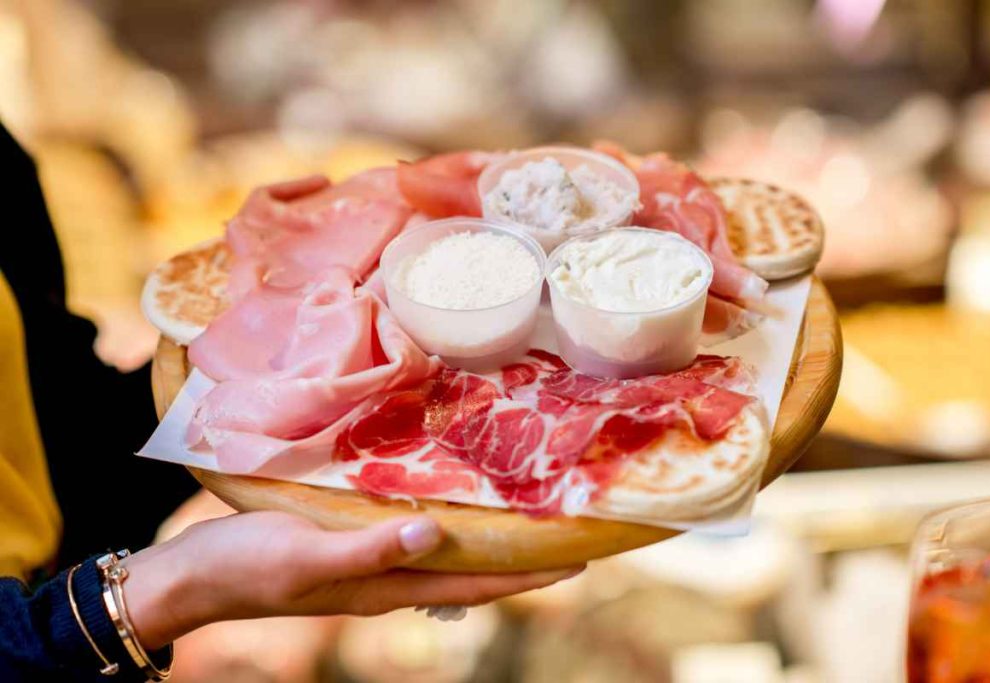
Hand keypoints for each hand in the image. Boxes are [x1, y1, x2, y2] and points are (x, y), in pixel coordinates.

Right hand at [121, 511, 581, 648]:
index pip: (476, 581)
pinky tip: (449, 506)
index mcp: (386, 586)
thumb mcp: (307, 553)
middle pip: (472, 572)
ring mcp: (370, 566)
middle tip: (566, 532)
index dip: (529, 574)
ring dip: (488, 542)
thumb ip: (371, 548)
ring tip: (524, 518)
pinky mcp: (351, 546)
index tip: (578, 560)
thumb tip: (435, 535)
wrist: (196, 574)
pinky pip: (415, 540)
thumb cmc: (248, 563)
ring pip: (447, 557)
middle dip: (522, 559)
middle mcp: (388, 579)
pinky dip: (446, 527)